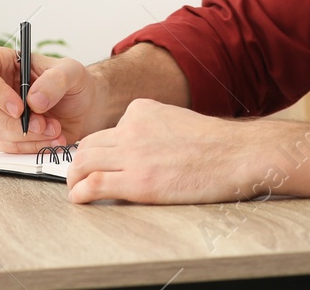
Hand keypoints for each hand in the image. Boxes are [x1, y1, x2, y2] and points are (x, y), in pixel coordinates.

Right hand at [0, 48, 107, 153]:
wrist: (87, 107)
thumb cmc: (75, 83)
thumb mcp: (71, 72)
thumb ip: (55, 80)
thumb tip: (33, 100)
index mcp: (3, 63)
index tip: (19, 108)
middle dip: (12, 122)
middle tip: (40, 124)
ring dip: (26, 136)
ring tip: (55, 129)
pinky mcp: (7, 134)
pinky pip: (9, 147)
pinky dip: (31, 147)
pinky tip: (52, 140)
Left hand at [65, 97, 276, 204]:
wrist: (236, 154)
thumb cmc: (216, 143)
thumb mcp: (177, 121)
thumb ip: (153, 130)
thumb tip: (140, 151)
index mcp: (142, 110)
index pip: (107, 129)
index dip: (100, 148)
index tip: (97, 160)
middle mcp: (132, 128)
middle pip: (88, 144)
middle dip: (78, 161)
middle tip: (77, 175)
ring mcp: (133, 154)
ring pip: (83, 162)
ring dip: (73, 177)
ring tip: (74, 188)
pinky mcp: (138, 181)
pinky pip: (94, 184)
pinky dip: (80, 192)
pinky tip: (79, 198)